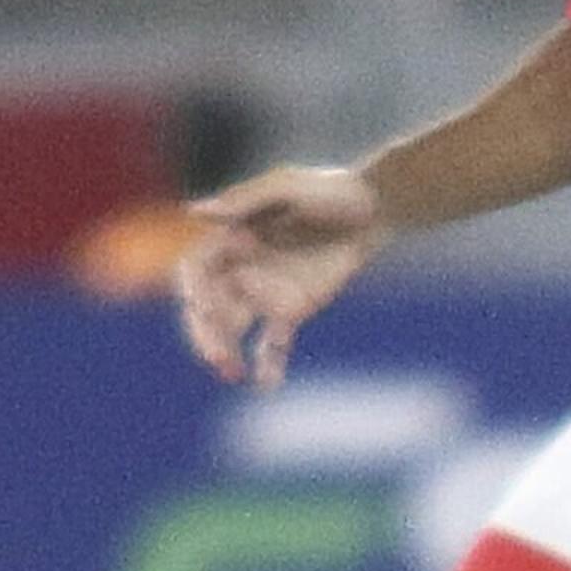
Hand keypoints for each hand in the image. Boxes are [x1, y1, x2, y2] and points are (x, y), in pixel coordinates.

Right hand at [173, 165, 386, 388]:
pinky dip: (267, 364)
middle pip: (208, 307)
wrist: (375, 209)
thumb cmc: (330, 189)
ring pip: (232, 329)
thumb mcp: (288, 186)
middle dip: (205, 333)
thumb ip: (244, 200)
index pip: (196, 271)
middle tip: (216, 356)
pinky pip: (272, 342)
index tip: (204, 307)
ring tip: (232, 373)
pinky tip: (267, 383)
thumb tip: (195, 212)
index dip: (195, 290)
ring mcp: (263, 292)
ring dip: (225, 352)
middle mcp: (238, 269)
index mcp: (228, 239)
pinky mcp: (291, 309)